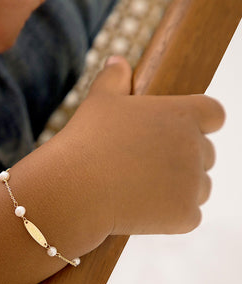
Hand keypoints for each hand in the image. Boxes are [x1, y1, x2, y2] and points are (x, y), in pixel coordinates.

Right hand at [58, 56, 224, 236]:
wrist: (76, 189)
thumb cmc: (86, 142)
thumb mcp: (98, 102)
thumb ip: (114, 78)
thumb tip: (117, 60)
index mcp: (183, 114)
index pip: (213, 115)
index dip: (198, 124)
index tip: (175, 134)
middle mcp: (196, 147)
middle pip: (204, 155)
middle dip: (180, 161)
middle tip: (144, 168)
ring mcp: (193, 184)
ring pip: (198, 187)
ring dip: (178, 189)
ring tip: (141, 190)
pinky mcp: (186, 216)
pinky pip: (188, 216)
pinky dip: (170, 217)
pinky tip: (143, 210)